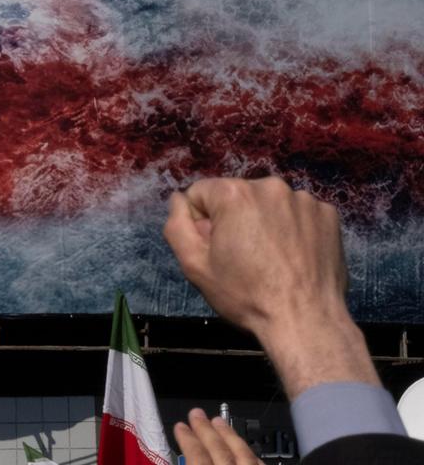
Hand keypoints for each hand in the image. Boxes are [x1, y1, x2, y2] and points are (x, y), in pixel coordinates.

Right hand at [163, 177, 374, 395]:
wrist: (306, 321)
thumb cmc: (246, 295)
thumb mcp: (194, 266)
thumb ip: (177, 225)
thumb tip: (179, 200)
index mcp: (234, 193)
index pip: (201, 193)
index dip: (201, 222)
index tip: (216, 250)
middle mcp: (270, 186)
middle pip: (237, 196)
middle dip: (234, 219)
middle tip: (244, 257)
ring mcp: (304, 199)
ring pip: (269, 204)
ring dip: (265, 222)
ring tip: (272, 257)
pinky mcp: (328, 214)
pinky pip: (299, 212)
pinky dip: (294, 227)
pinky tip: (295, 254)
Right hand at [174, 408, 261, 464]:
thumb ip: (187, 464)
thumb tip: (172, 461)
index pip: (197, 455)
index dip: (187, 438)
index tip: (180, 426)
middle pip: (220, 449)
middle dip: (206, 429)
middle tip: (196, 413)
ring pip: (243, 453)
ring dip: (229, 435)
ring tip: (219, 421)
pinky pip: (260, 463)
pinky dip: (251, 453)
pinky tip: (246, 448)